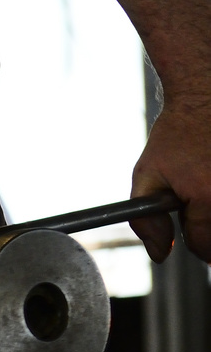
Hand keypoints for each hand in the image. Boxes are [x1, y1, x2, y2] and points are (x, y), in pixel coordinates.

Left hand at [131, 93, 210, 262]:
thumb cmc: (177, 136)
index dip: (195, 242)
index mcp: (208, 197)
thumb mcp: (148, 175)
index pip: (205, 248)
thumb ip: (146, 221)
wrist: (207, 97)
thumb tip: (160, 254)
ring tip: (210, 187)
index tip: (193, 228)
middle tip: (205, 204)